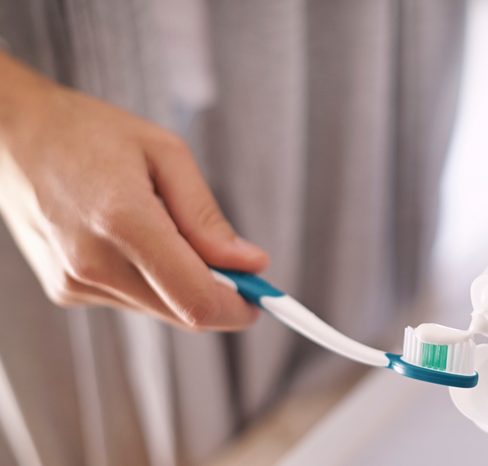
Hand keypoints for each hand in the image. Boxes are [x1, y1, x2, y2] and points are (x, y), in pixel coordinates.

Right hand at [0, 52, 267, 329]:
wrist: (9, 136)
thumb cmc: (89, 134)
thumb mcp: (165, 154)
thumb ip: (207, 217)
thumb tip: (250, 263)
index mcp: (124, 222)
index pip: (196, 300)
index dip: (239, 308)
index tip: (261, 299)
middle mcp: (94, 264)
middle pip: (183, 313)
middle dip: (218, 295)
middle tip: (232, 262)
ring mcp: (75, 283)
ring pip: (160, 309)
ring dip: (182, 284)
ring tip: (165, 228)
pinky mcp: (66, 290)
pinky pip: (131, 300)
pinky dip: (151, 280)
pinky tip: (133, 239)